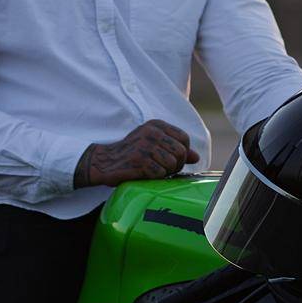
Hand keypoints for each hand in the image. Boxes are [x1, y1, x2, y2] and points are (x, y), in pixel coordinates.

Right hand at [73, 120, 198, 187]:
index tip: (172, 160)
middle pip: (181, 152)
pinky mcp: (139, 160)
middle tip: (164, 169)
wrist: (105, 162)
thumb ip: (175, 148)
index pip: (184, 139)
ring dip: (166, 172)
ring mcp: (145, 146)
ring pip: (172, 164)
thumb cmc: (131, 154)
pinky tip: (145, 174)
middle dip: (177, 165)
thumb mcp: (153, 145)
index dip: (183, 153)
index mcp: (156, 125)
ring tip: (154, 171)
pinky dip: (155, 177)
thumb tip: (196, 157)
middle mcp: (151, 132)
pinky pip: (160, 173)